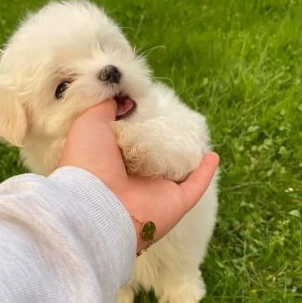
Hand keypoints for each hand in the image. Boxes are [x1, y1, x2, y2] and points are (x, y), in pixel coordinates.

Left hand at [59, 100, 218, 252]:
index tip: (143, 104)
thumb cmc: (88, 161)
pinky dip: (205, 173)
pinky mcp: (175, 203)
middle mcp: (133, 177)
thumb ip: (104, 105)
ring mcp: (155, 191)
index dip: (135, 123)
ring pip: (175, 171)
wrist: (96, 207)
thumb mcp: (88, 122)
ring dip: (185, 156)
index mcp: (110, 160)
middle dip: (162, 140)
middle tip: (172, 118)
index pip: (127, 139)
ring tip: (193, 137)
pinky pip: (194, 186)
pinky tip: (212, 157)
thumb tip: (120, 95)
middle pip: (153, 156)